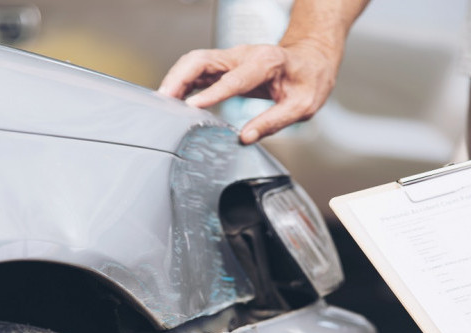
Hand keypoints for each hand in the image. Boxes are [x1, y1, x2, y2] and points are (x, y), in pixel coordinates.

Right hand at [158, 41, 338, 143]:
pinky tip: (171, 99)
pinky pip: (196, 70)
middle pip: (201, 60)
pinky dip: (180, 82)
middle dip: (178, 79)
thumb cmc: (309, 80)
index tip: (191, 107)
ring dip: (174, 80)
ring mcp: (230, 58)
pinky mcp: (223, 65)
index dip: (212, 93)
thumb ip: (273, 122)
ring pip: (193, 62)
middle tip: (163, 102)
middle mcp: (243, 55)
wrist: (310, 59)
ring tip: (160, 104)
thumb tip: (245, 138)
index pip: (233, 79)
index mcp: (266, 63)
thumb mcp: (302, 106)